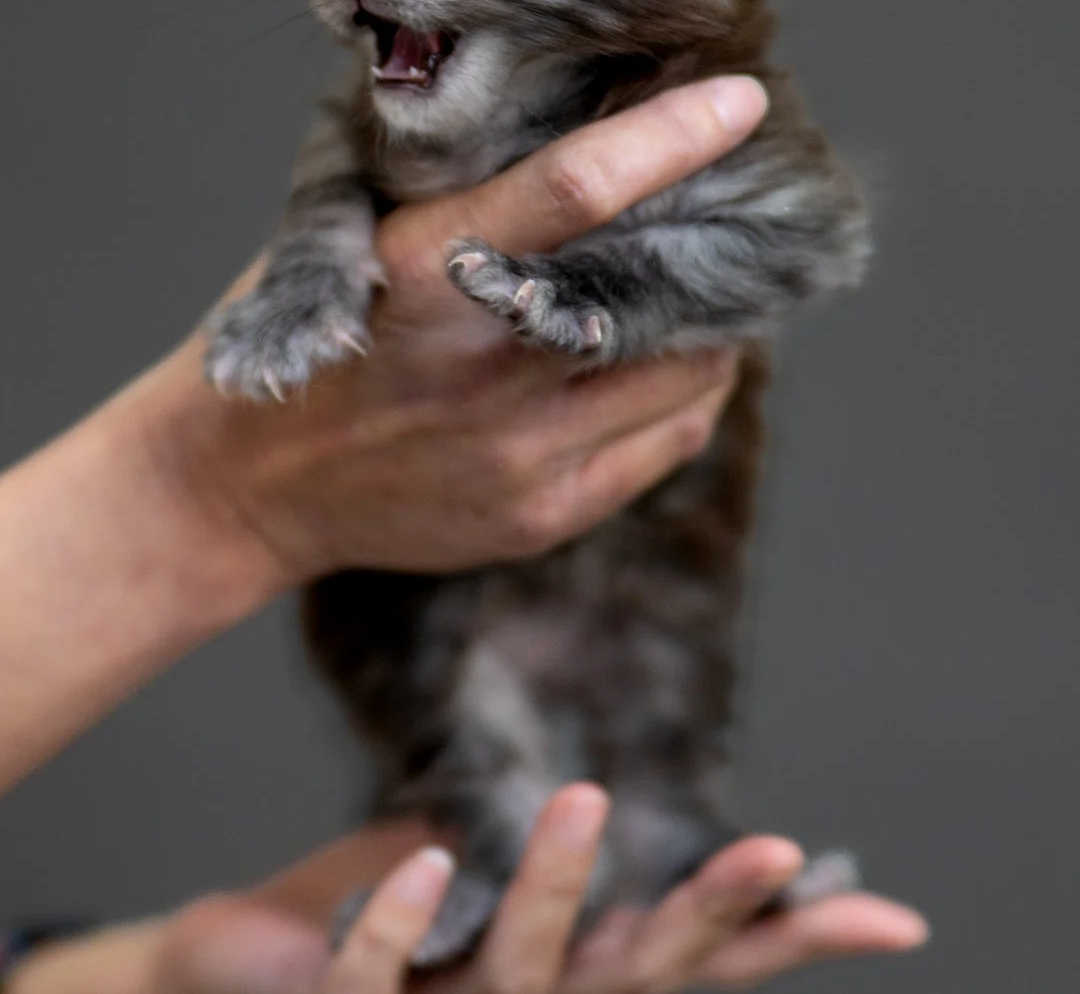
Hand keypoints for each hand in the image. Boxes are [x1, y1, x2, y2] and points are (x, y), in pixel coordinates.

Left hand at [9, 786, 925, 993]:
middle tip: (772, 848)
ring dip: (556, 892)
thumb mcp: (484, 858)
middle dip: (706, 921)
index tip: (894, 920)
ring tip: (584, 798)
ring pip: (520, 979)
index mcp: (572, 967)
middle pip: (638, 980)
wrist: (233, 972)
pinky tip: (430, 857)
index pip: (698, 960)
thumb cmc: (381, 917)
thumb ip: (545, 839)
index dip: (791, 943)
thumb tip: (625, 780)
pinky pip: (377, 978)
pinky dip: (403, 921)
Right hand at [146, 75, 767, 581]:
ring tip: (686, 298)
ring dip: (709, 328)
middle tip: (730, 217)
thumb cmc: (316, 334)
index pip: (578, 186)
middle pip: (664, 293)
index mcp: (430, 271)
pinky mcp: (541, 512)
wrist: (248, 483)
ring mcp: (520, 450)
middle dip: (716, 249)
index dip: (673, 136)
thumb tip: (589, 139)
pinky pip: (670, 440)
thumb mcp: (357, 237)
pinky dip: (688, 394)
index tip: (741, 102)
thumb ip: (465, 198)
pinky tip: (660, 366)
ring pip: (691, 376)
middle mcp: (486, 365)